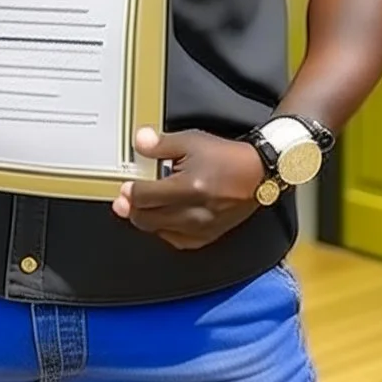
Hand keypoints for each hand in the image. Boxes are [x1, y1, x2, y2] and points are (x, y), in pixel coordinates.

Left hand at [112, 127, 264, 250]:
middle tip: (126, 197)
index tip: (125, 185)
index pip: (144, 197)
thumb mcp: (192, 141)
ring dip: (146, 218)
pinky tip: (162, 217)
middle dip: (132, 208)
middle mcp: (193, 214)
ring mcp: (200, 229)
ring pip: (158, 231)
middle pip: (146, 219)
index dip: (129, 192)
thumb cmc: (226, 157)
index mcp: (188, 188)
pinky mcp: (206, 237)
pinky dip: (164, 229)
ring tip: (143, 205)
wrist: (256, 174)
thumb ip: (161, 145)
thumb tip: (139, 141)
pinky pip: (175, 240)